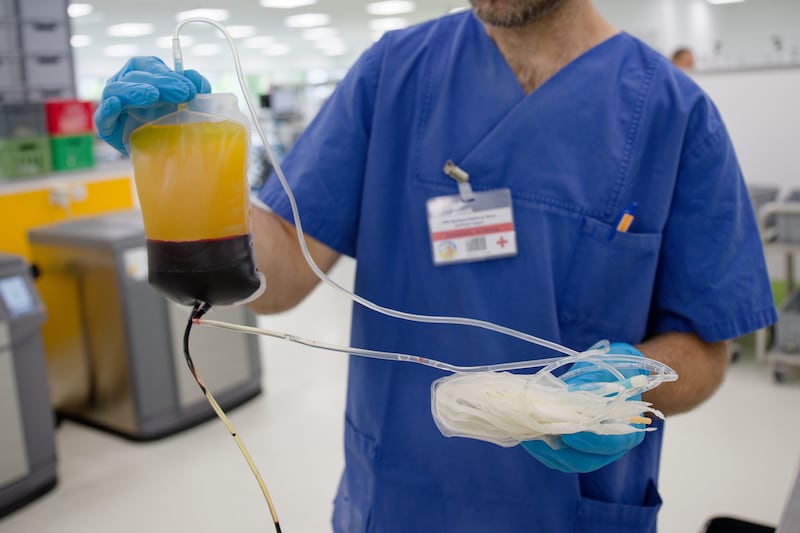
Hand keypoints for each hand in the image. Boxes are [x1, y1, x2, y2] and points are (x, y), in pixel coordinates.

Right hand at [94, 56, 210, 154]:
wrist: (162, 155)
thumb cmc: (171, 123)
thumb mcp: (186, 105)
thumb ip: (192, 89)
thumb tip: (197, 81)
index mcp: (142, 74)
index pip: (151, 66)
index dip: (169, 74)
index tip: (189, 89)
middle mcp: (124, 84)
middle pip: (136, 76)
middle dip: (161, 83)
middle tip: (181, 93)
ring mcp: (112, 104)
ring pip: (116, 90)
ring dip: (135, 91)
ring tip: (153, 96)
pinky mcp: (107, 126)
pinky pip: (103, 115)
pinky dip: (108, 108)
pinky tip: (116, 104)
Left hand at [520, 342, 646, 472]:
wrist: (610, 376)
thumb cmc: (610, 371)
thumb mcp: (603, 372)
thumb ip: (592, 385)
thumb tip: (567, 394)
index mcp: (627, 429)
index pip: (612, 444)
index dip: (591, 442)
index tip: (569, 434)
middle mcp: (611, 447)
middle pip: (586, 461)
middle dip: (559, 451)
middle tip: (537, 436)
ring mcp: (592, 451)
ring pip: (568, 462)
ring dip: (545, 451)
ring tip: (527, 434)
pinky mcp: (574, 449)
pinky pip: (557, 456)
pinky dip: (542, 448)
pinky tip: (527, 434)